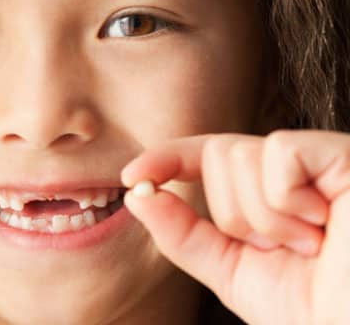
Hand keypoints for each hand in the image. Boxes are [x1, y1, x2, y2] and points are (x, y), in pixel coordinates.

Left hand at [120, 130, 349, 324]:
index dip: (168, 159)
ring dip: (262, 217)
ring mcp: (319, 161)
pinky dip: (286, 198)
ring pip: (241, 154)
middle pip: (219, 155)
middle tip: (281, 249)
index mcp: (267, 194)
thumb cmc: (314, 309)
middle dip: (233, 214)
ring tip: (310, 244)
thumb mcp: (232, 272)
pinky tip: (323, 224)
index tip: (132, 178)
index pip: (207, 156)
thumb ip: (184, 234)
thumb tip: (138, 194)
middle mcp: (292, 172)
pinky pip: (279, 152)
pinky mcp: (344, 155)